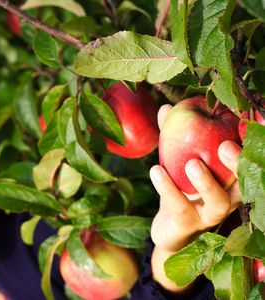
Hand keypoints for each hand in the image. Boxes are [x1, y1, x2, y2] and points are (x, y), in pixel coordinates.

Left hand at [149, 104, 241, 252]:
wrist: (167, 230)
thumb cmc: (179, 190)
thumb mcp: (176, 162)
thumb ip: (172, 136)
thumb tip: (166, 108)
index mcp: (231, 180)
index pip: (248, 162)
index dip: (251, 142)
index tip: (248, 120)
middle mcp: (229, 198)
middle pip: (245, 184)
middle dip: (238, 163)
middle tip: (224, 144)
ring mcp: (210, 215)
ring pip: (220, 202)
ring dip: (207, 182)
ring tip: (192, 163)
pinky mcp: (187, 226)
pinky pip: (181, 208)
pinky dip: (168, 189)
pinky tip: (156, 170)